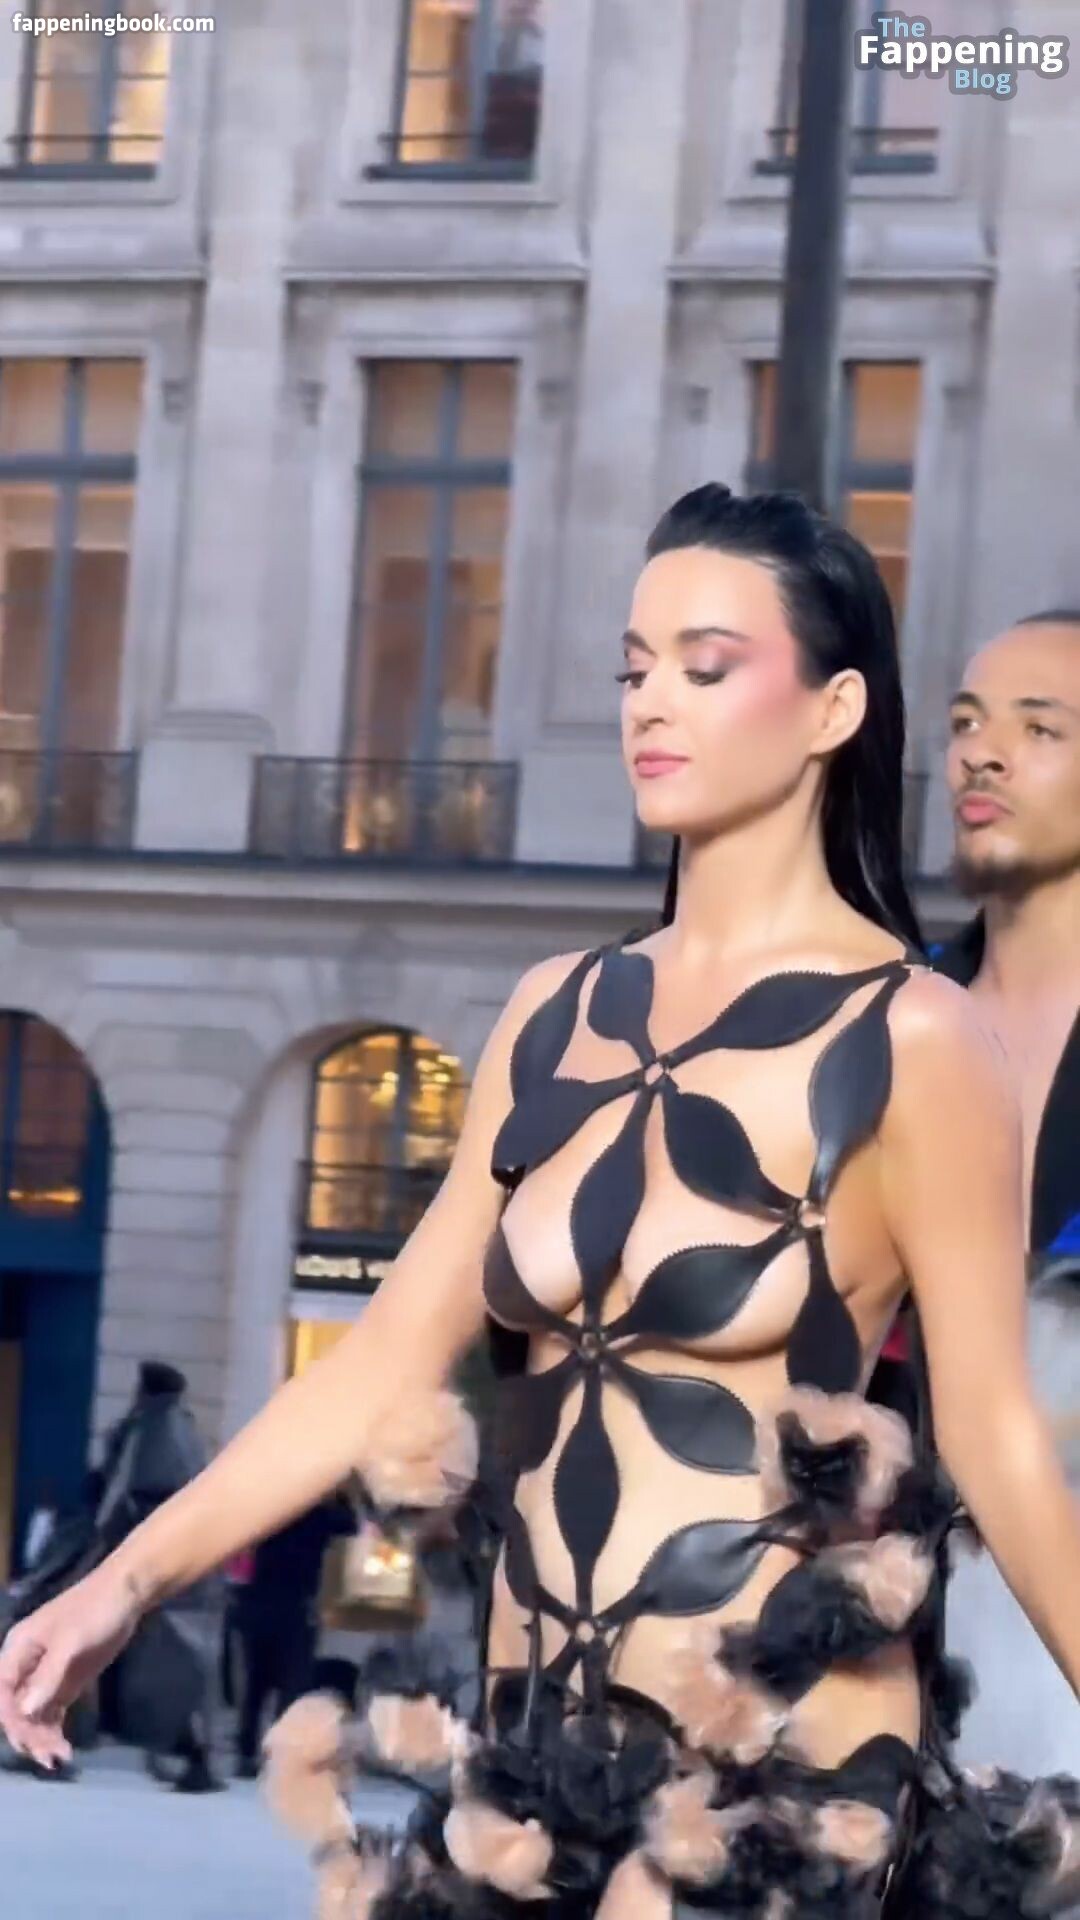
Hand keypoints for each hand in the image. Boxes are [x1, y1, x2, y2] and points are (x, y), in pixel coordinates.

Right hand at [0, 1564, 141, 1767]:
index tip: (31, 1740)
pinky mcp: (63, 1683)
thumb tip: (24, 1712)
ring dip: (40, 1738)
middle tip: (51, 1755)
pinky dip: (53, 1732)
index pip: (2, 1693)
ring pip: (32, 1716)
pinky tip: (63, 1749)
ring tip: (60, 1758)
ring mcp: (44, 1676)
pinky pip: (49, 1713)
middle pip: (15, 1709)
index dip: (12, 1719)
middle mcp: (25, 1666)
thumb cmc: (94, 1611)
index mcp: (17, 1649)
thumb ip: (48, 1676)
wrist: (126, 1595)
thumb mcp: (70, 1642)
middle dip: (28, 1734)